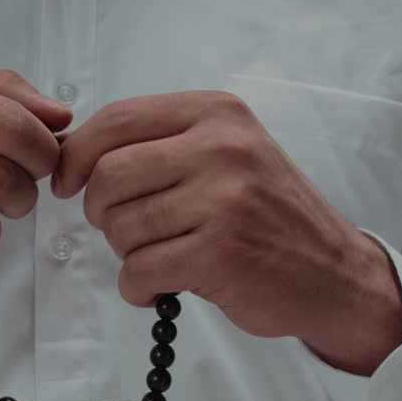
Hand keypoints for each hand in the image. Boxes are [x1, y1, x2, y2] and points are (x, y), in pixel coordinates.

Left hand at [52, 90, 401, 374]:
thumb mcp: (225, 154)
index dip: (76, 156)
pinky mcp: (219, 254)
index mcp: (216, 113)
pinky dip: (138, 287)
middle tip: (129, 231)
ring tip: (163, 257)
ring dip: (126, 254)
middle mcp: (221, 147)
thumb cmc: (267, 216)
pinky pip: (138, 270)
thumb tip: (67, 153)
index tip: (67, 184)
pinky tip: (163, 286)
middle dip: (101, 213)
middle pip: (107, 176)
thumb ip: (158, 145)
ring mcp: (223, 200)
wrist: (333, 273)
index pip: (114, 120)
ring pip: (119, 226)